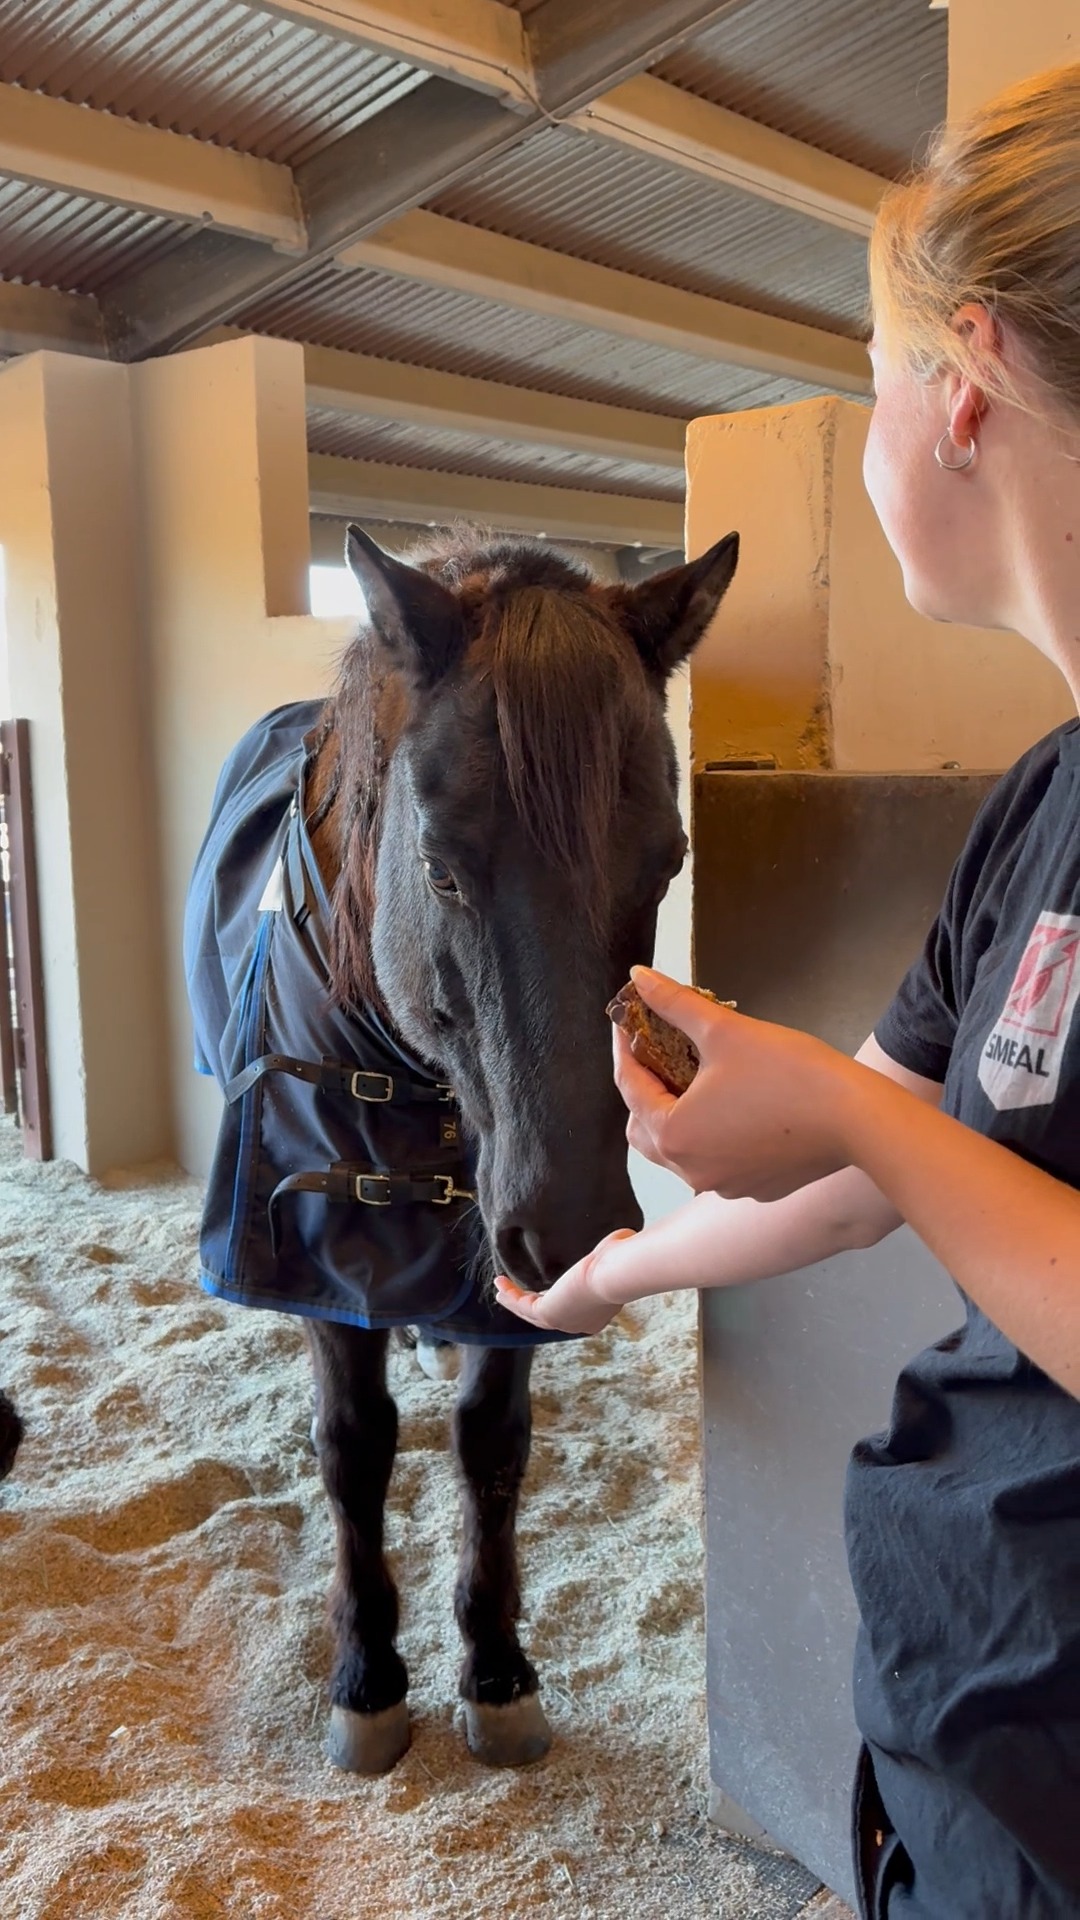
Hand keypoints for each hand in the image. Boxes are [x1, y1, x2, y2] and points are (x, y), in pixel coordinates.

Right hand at [493, 1229, 637, 1334]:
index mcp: (599, 1313)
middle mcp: (580, 1323)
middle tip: (517, 1297)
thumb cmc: (621, 1263)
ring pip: (532, 1314)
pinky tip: (499, 1284)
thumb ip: (610, 1251)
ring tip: (500, 1291)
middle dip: (530, 1305)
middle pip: (550, 1316)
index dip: (557, 1299)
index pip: (573, 1307)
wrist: (615, 1273)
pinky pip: (523, 1306)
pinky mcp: (548, 1314)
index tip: (546, 1289)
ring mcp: (564, 1322)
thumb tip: (619, 1237)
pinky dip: (510, 1295)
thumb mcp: (614, 1256)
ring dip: (515, 1302)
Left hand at [616, 967, 856, 1201]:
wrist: (857, 1118)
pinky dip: (712, 1136)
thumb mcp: (724, 1029)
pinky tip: (732, 1107)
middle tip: (657, 1053)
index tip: (627, 1022)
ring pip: (679, 1150)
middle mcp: (690, 1170)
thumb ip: (674, 1004)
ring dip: (676, 1115)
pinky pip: (716, 1162)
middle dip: (645, 1089)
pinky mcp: (754, 1188)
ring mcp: (723, 1186)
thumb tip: (640, 976)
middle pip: (644, 1127)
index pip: (630, 1087)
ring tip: (693, 1078)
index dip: (625, 1048)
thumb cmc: (789, 1072)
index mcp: (673, 1134)